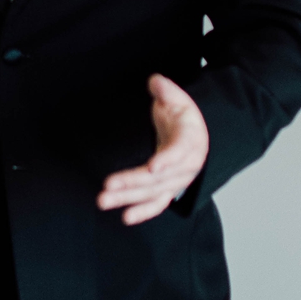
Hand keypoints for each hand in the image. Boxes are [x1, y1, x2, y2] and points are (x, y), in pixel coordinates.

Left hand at [97, 74, 208, 225]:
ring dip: (128, 198)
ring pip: (153, 193)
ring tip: (103, 200)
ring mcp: (178, 181)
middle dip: (132, 182)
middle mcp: (186, 166)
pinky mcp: (169, 189)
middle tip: (107, 187)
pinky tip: (125, 217)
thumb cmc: (185, 117)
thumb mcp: (179, 99)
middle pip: (158, 178)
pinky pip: (157, 203)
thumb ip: (166, 91)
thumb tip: (155, 82)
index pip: (179, 151)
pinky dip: (142, 211)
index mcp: (190, 140)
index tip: (153, 167)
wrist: (197, 136)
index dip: (167, 160)